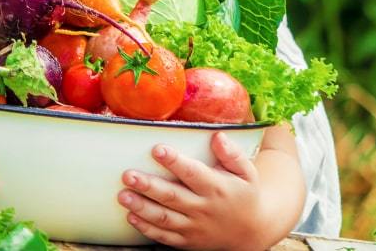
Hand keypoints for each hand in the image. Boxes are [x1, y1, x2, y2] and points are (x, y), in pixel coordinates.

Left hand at [117, 132, 268, 249]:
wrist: (253, 231)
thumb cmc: (245, 195)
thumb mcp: (247, 173)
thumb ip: (231, 154)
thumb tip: (218, 135)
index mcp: (216, 188)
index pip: (193, 173)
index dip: (175, 162)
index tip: (157, 149)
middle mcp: (203, 208)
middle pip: (172, 197)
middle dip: (148, 186)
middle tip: (127, 175)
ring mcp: (194, 227)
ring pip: (165, 218)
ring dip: (142, 208)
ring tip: (123, 195)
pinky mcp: (187, 241)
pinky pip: (165, 237)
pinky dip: (147, 229)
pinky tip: (131, 217)